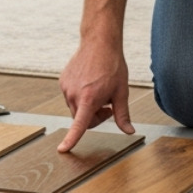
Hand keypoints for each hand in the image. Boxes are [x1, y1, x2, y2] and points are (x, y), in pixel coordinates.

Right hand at [56, 36, 133, 151]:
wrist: (99, 43)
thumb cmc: (112, 66)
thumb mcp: (122, 92)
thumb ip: (123, 115)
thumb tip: (130, 131)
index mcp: (89, 99)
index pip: (79, 125)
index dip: (71, 139)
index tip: (63, 149)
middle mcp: (74, 94)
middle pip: (82, 119)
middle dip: (94, 117)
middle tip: (108, 105)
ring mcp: (66, 87)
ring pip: (76, 108)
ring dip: (87, 105)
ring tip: (99, 90)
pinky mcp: (62, 81)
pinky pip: (71, 96)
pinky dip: (80, 95)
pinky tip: (90, 82)